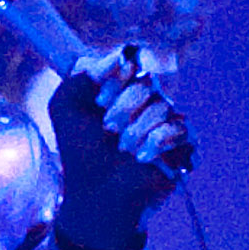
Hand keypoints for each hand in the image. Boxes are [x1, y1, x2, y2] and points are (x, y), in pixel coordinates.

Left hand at [44, 47, 194, 249]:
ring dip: (137, 130)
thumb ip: (80, 77)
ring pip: (163, 106)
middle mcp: (147, 103)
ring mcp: (167, 123)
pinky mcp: (183, 146)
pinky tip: (145, 157)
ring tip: (125, 150)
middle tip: (108, 129)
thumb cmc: (81, 154)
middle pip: (148, 83)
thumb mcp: (65, 110)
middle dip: (123, 107)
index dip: (117, 80)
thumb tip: (119, 55)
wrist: (96, 194)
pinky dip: (161, 140)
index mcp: (122, 91)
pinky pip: (182, 128)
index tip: (99, 100)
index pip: (132, 65)